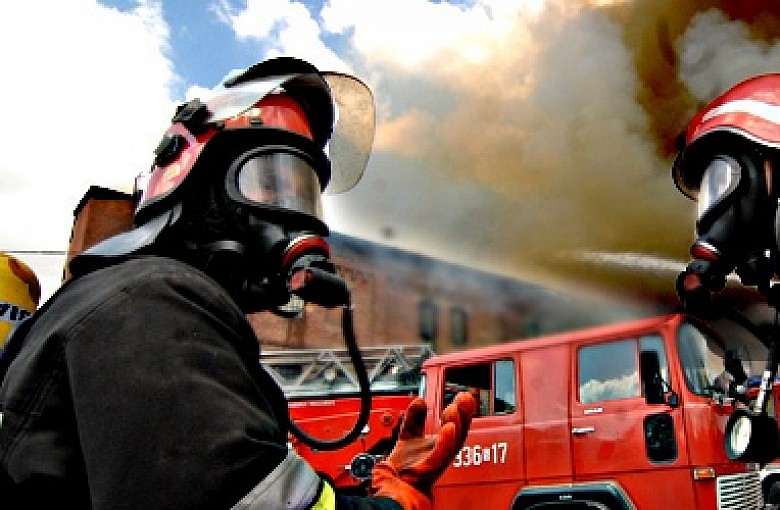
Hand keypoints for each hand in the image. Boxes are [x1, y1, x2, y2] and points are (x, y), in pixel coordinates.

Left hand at [370, 392, 474, 509]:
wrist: (394, 484)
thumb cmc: (405, 466)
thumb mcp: (409, 433)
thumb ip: (414, 417)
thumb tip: (421, 400)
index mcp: (441, 444)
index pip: (456, 425)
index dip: (462, 410)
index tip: (464, 395)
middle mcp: (443, 453)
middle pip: (460, 432)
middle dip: (464, 414)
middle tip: (466, 397)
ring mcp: (438, 461)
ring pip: (454, 443)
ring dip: (456, 424)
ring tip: (455, 408)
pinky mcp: (429, 469)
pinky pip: (441, 455)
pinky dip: (446, 441)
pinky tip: (449, 428)